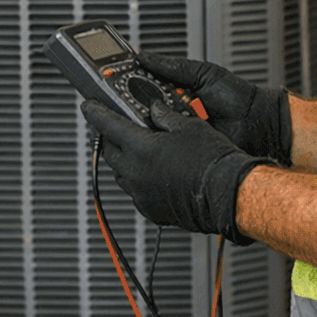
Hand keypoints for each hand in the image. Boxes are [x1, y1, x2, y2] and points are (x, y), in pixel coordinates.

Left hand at [81, 99, 266, 244]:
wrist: (228, 194)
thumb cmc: (212, 160)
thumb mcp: (189, 125)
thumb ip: (165, 116)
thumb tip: (155, 110)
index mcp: (141, 148)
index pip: (107, 125)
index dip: (95, 112)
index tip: (88, 106)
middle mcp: (136, 173)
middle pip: (110, 150)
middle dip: (110, 137)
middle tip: (116, 127)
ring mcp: (142, 194)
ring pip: (121, 173)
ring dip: (124, 160)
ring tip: (136, 150)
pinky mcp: (151, 209)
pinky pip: (135, 191)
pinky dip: (138, 180)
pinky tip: (152, 173)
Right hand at [137, 52, 292, 164]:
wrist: (257, 122)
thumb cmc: (236, 96)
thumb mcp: (202, 73)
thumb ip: (173, 66)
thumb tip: (144, 57)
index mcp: (176, 93)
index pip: (145, 89)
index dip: (128, 85)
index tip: (113, 80)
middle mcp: (174, 112)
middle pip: (143, 109)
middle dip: (132, 105)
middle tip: (125, 99)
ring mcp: (178, 131)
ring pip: (152, 127)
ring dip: (147, 121)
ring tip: (144, 113)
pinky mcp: (185, 148)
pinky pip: (168, 144)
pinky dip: (163, 139)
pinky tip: (160, 131)